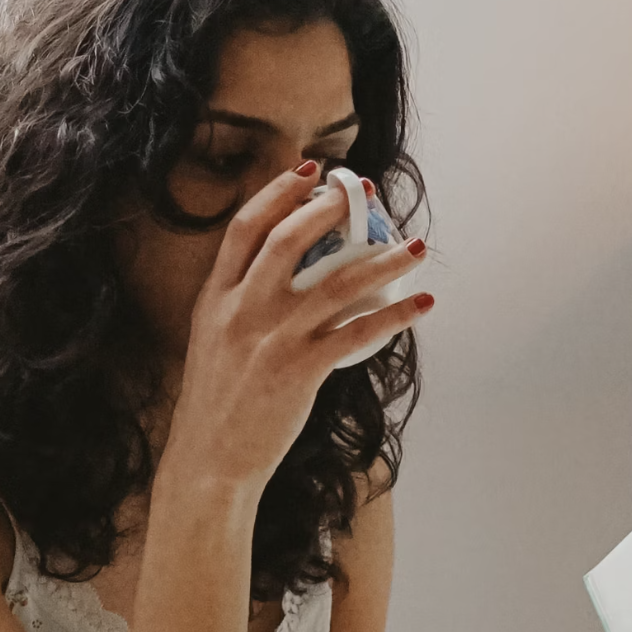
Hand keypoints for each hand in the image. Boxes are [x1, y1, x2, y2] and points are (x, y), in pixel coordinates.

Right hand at [166, 161, 431, 486]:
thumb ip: (241, 302)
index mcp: (215, 298)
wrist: (210, 459)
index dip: (278, 193)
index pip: (245, 228)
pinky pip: (358, 333)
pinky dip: (395, 316)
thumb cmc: (217, 403)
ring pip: (337, 283)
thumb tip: (286, 276)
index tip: (310, 172)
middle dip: (331, 210)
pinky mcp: (300, 370)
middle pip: (289, 241)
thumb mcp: (213, 339)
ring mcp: (272, 339)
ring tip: (415, 246)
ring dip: (383, 260)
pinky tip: (421, 306)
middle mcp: (241, 310)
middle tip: (366, 194)